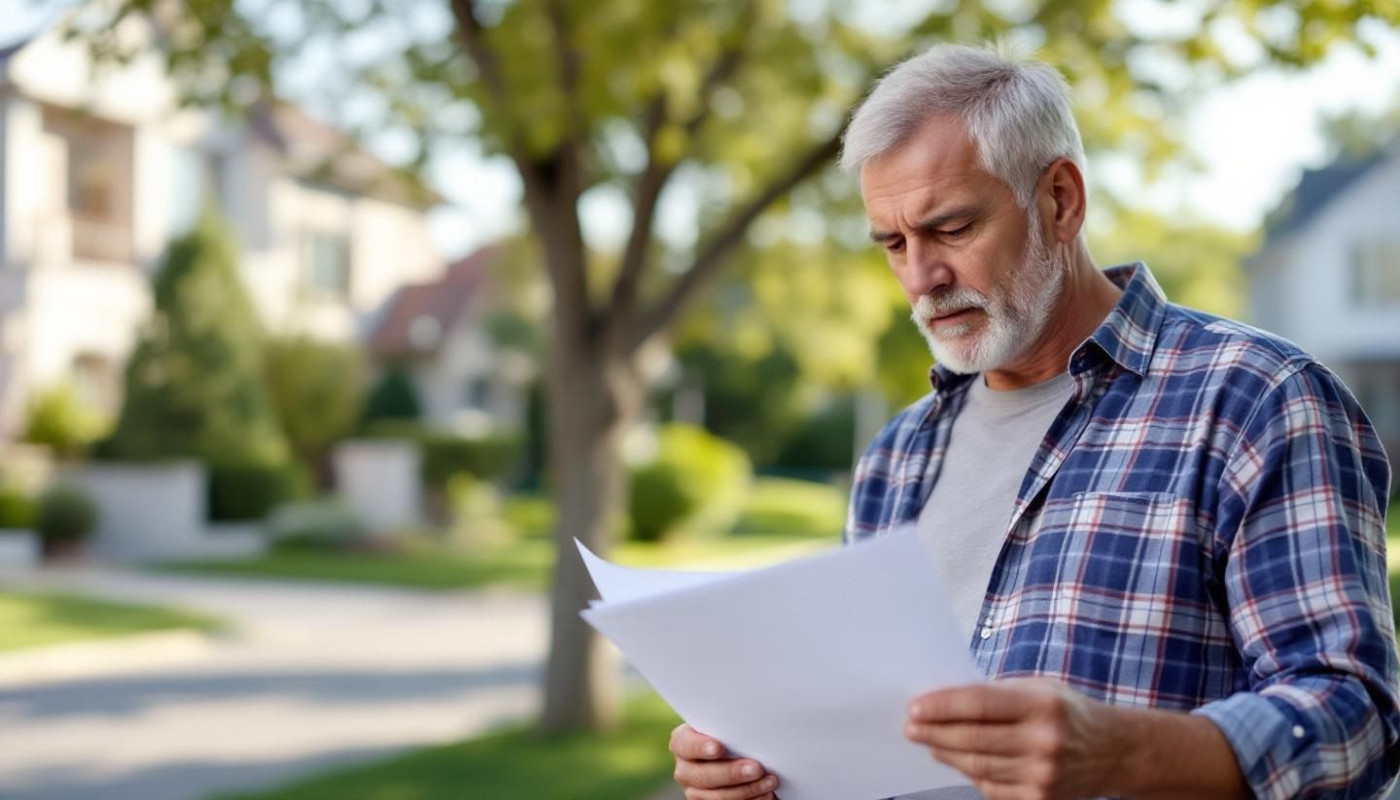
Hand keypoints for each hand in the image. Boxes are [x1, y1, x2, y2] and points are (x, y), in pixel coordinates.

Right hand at [669, 723, 780, 799]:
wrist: (738, 755)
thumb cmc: (734, 734)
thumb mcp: (727, 725)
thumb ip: (730, 723)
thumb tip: (751, 713)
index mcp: (682, 743)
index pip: (684, 744)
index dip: (700, 747)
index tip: (719, 747)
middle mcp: (685, 769)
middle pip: (703, 775)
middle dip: (732, 773)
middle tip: (757, 768)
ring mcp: (695, 791)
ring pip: (717, 797)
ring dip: (747, 790)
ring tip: (770, 781)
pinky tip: (766, 794)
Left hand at [904, 678, 1125, 799]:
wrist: (1115, 751)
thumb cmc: (1068, 712)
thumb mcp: (1039, 689)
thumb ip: (996, 695)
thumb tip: (944, 703)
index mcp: (1042, 705)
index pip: (978, 704)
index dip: (941, 707)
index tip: (914, 707)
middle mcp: (1043, 742)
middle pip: (973, 739)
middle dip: (934, 733)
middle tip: (911, 728)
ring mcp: (1042, 776)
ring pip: (977, 766)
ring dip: (946, 754)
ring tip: (929, 742)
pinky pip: (991, 788)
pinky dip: (971, 774)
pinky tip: (959, 761)